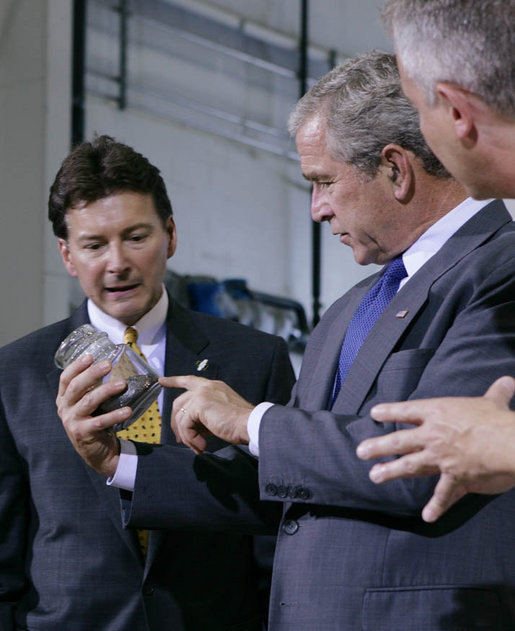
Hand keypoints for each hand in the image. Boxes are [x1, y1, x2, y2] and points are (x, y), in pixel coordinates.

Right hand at [57, 354, 131, 476]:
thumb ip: (93, 388)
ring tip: (122, 384)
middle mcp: (64, 408)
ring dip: (106, 390)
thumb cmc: (95, 421)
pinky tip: (127, 410)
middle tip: (108, 364)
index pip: (65, 378)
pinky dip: (115, 415)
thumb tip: (113, 364)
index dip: (76, 366)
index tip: (90, 356)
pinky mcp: (82, 433)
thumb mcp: (89, 404)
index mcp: (64, 398)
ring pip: (88, 401)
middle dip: (92, 373)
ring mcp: (72, 421)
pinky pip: (100, 421)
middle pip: (76, 386)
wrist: (97, 452)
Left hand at [160, 375, 253, 453]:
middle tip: (181, 439)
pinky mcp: (199, 404)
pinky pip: (185, 424)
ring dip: (185, 435)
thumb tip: (188, 429)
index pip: (189, 380)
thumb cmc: (239, 423)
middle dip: (176, 422)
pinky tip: (201, 445)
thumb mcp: (218, 415)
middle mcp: (206, 387)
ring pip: (180, 415)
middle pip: (179, 402)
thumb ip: (202, 416)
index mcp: (213, 387)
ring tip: (196, 446)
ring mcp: (202, 394)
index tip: (162, 381)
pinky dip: (190, 438)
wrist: (250, 423)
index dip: (174, 380)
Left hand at [356, 376, 514, 521]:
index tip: (374, 414)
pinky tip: (426, 516)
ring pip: (410, 465)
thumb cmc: (500, 420)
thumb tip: (507, 381)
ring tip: (374, 475)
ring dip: (391, 471)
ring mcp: (441, 457)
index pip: (408, 411)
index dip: (390, 412)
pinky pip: (443, 494)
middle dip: (379, 446)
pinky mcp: (454, 476)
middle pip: (400, 440)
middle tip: (361, 452)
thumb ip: (497, 392)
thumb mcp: (496, 401)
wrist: (509, 443)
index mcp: (439, 412)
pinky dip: (436, 505)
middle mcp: (433, 435)